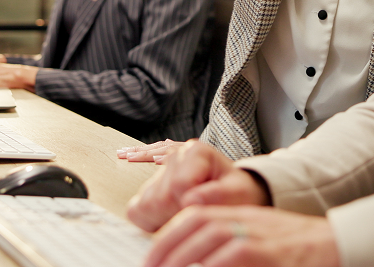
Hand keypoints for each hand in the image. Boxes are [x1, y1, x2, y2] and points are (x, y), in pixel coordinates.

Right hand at [127, 140, 268, 232]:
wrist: (233, 195)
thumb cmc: (236, 193)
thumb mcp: (239, 193)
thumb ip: (220, 195)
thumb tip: (191, 200)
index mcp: (195, 152)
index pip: (179, 185)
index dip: (192, 204)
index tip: (207, 207)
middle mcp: (172, 158)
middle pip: (159, 198)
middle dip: (178, 214)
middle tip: (198, 213)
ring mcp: (158, 174)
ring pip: (144, 206)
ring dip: (165, 219)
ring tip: (187, 214)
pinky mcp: (147, 190)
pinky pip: (135, 212)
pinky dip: (150, 221)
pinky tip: (169, 220)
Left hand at [144, 205, 339, 266]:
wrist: (339, 244)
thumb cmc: (299, 248)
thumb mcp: (260, 239)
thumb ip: (230, 247)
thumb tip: (200, 263)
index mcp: (242, 214)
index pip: (196, 213)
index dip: (169, 234)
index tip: (152, 257)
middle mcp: (247, 218)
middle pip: (197, 220)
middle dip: (167, 245)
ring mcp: (260, 233)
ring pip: (212, 235)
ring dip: (183, 255)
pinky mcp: (272, 252)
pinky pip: (236, 254)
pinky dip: (214, 264)